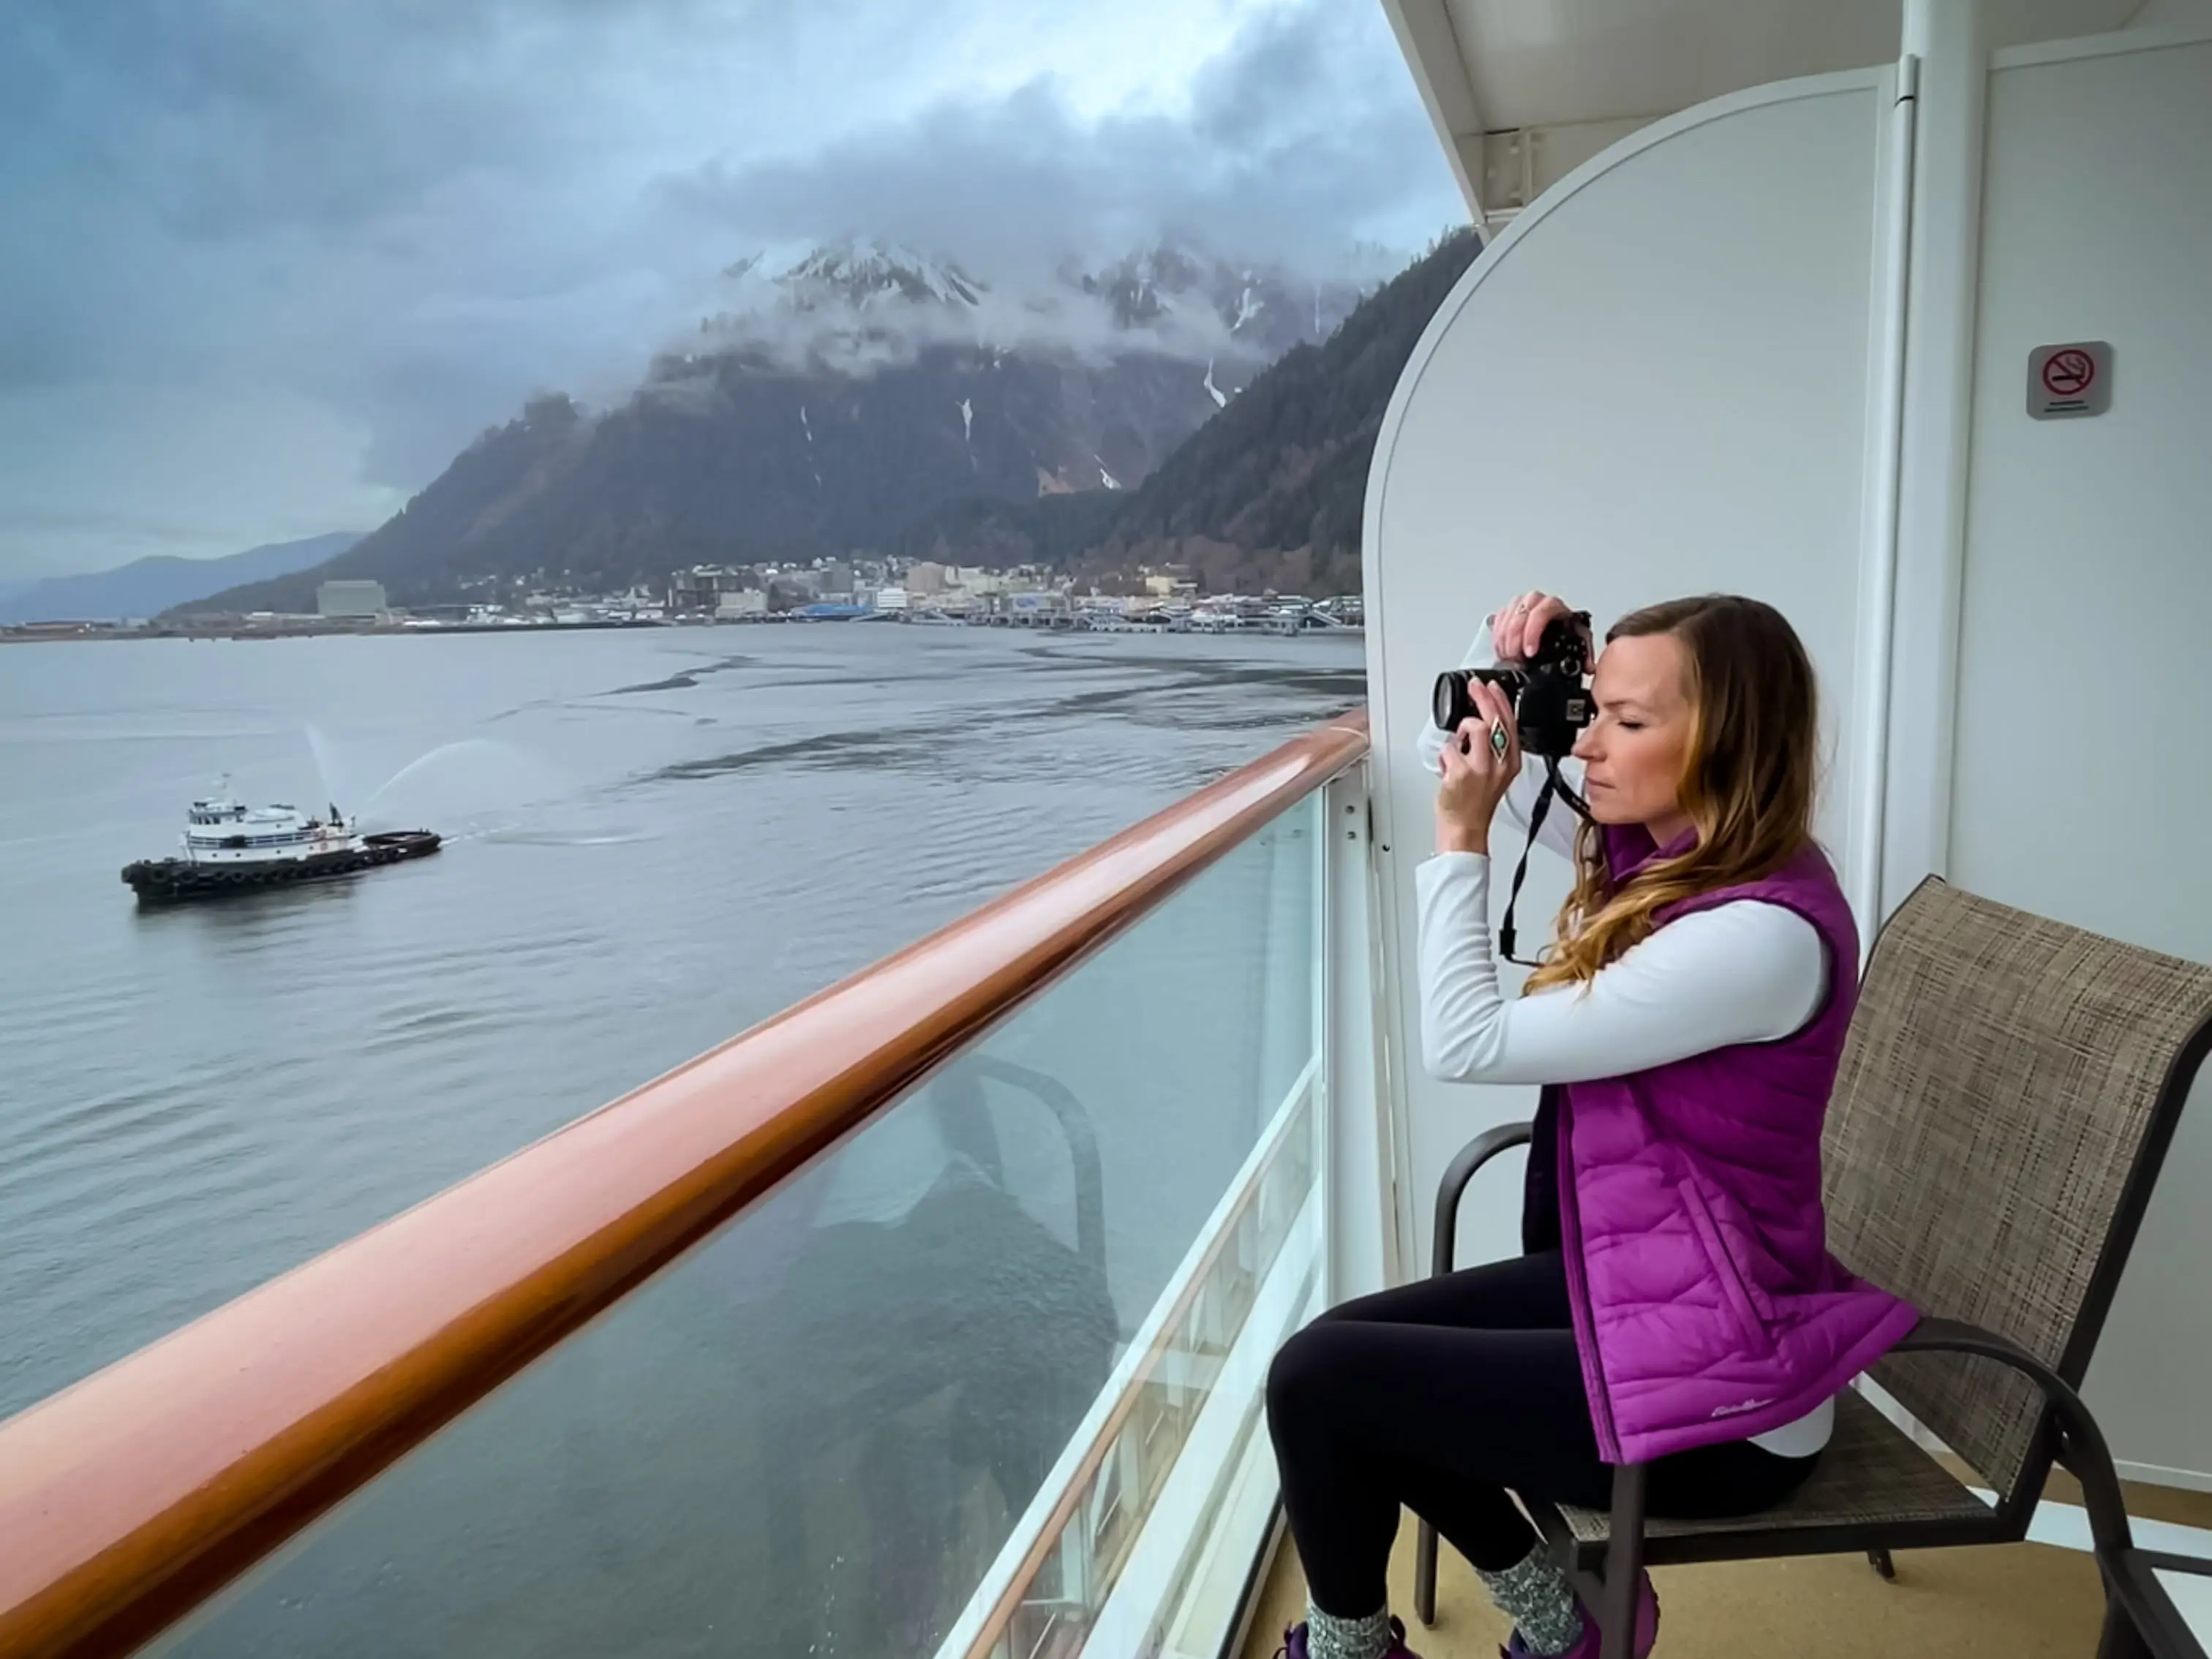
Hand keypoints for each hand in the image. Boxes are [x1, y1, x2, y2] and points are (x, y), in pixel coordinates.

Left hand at [1434, 677, 1519, 855]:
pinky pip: (1450, 748)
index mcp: (1510, 762)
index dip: (1501, 701)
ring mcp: (1480, 768)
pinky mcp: (1461, 773)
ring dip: (1463, 727)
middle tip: (1475, 687)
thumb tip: (1481, 723)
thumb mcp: (1495, 774)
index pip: (1511, 723)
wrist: (1465, 828)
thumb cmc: (1475, 803)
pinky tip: (1447, 764)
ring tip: (1459, 740)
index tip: (1492, 687)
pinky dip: (1445, 753)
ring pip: (1477, 728)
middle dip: (1484, 697)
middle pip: (1496, 720)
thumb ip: (1493, 749)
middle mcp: (1499, 764)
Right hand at [1492, 590, 1587, 664]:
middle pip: (1521, 612)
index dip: (1532, 632)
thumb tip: (1588, 666)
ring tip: (1507, 655)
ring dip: (1504, 636)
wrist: (1559, 626)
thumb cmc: (1568, 630)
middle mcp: (1539, 601)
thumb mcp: (1579, 640)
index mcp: (1556, 606)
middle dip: (1515, 637)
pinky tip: (1501, 648)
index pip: (1542, 612)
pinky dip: (1498, 634)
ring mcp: (1523, 603)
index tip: (1529, 652)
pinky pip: (1499, 617)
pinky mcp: (1510, 610)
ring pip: (1508, 613)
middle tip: (1514, 656)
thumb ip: (1584, 653)